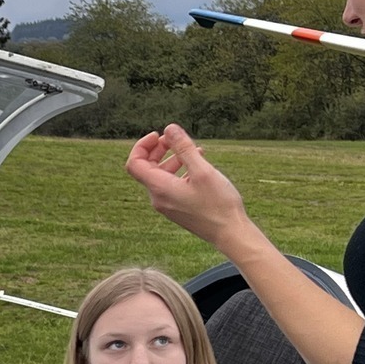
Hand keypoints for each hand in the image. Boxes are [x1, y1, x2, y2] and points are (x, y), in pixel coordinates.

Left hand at [124, 124, 254, 251]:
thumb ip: (184, 148)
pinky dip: (180, 171)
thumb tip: (169, 128)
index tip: (160, 135)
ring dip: (173, 159)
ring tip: (195, 149)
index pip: (134, 163)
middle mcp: (158, 198)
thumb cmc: (218, 204)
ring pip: (161, 176)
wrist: (230, 234)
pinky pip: (171, 185)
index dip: (142, 145)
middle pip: (147, 168)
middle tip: (176, 138)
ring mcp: (167, 205)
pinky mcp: (177, 209)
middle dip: (159, 149)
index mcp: (159, 188)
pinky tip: (199, 165)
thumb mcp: (202, 170)